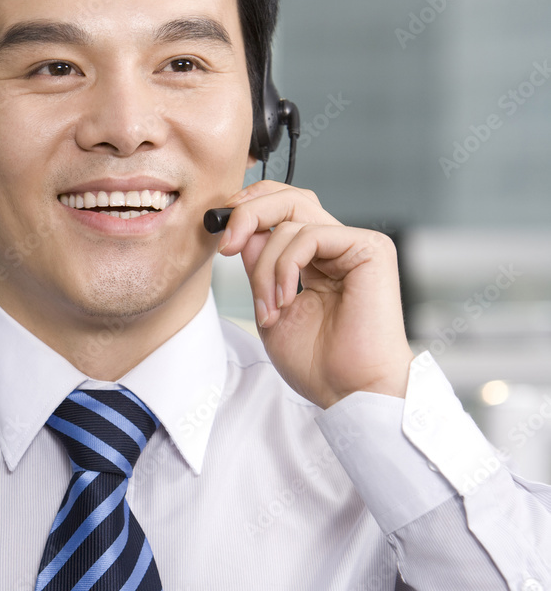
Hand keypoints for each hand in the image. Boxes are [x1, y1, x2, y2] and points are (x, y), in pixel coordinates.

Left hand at [218, 181, 413, 408]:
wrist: (350, 391)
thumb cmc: (319, 363)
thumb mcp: (271, 307)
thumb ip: (259, 266)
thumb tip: (241, 230)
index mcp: (319, 258)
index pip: (284, 209)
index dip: (249, 210)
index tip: (220, 235)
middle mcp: (339, 246)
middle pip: (288, 198)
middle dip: (248, 214)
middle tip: (225, 245)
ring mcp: (356, 244)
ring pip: (291, 221)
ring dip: (264, 268)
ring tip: (269, 309)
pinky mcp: (370, 248)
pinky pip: (309, 236)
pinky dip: (285, 266)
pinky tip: (286, 299)